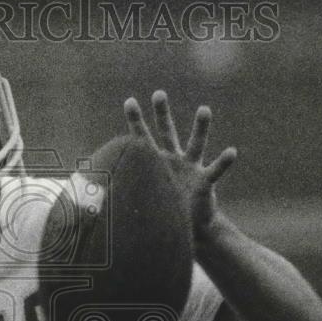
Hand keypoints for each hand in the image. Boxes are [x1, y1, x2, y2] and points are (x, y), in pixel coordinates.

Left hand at [123, 90, 236, 240]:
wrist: (187, 227)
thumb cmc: (162, 212)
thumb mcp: (140, 201)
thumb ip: (119, 196)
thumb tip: (90, 198)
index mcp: (156, 163)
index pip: (142, 138)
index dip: (136, 121)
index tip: (129, 100)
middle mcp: (173, 160)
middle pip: (167, 132)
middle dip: (162, 113)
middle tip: (159, 93)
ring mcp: (190, 168)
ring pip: (196, 144)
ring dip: (200, 127)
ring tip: (204, 109)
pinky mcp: (205, 182)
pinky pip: (216, 169)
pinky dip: (224, 161)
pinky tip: (231, 152)